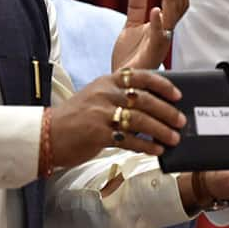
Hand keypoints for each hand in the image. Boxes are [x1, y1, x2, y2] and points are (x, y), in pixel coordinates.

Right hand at [49, 68, 184, 167]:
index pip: (140, 77)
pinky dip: (145, 145)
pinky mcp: (98, 133)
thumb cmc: (77, 118)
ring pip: (140, 119)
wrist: (47, 134)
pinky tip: (156, 150)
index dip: (162, 85)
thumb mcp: (97, 98)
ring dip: (161, 130)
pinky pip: (129, 139)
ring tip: (174, 138)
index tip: (177, 95)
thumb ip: (120, 98)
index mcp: (107, 81)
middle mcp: (105, 93)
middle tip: (181, 121)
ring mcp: (101, 112)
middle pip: (145, 99)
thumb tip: (153, 108)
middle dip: (167, 111)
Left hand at [111, 0, 187, 70]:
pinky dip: (158, 24)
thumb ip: (136, 5)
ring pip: (172, 18)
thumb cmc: (131, 57)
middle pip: (178, 5)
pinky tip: (155, 10)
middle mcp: (166, 32)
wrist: (123, 84)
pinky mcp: (151, 55)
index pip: (175, 0)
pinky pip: (159, 39)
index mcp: (163, 25)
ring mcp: (161, 43)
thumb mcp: (131, 25)